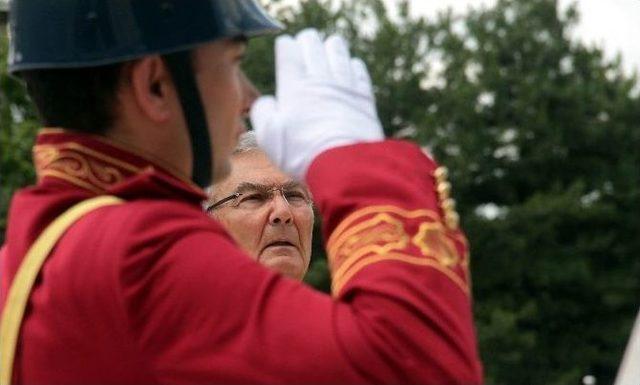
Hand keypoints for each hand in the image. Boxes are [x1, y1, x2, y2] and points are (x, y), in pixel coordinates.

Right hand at [250, 28, 383, 178]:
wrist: (345, 164)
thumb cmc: (302, 153)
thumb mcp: (268, 137)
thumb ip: (263, 112)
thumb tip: (268, 102)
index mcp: (292, 86)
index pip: (288, 49)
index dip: (285, 46)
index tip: (285, 48)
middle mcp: (319, 79)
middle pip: (312, 43)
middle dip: (306, 40)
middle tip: (304, 45)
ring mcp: (344, 85)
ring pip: (337, 50)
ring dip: (331, 46)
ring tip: (328, 47)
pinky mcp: (364, 96)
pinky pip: (358, 69)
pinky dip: (352, 64)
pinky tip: (350, 66)